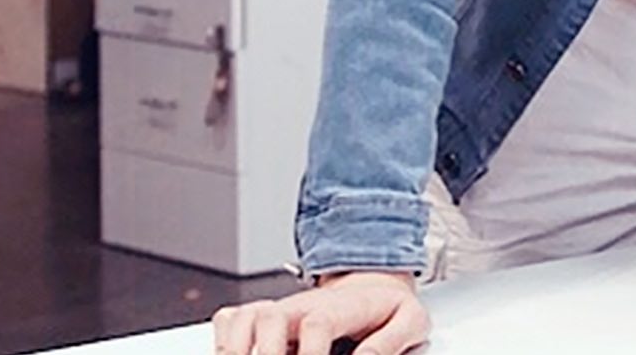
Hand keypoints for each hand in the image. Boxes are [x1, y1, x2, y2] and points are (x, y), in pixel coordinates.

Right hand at [210, 270, 426, 354]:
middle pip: (267, 317)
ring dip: (235, 346)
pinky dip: (224, 339)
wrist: (374, 288)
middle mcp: (302, 305)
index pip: (317, 324)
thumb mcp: (412, 321)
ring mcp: (280, 309)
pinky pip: (230, 319)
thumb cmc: (388, 309)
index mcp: (340, 307)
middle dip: (263, 351)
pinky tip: (234, 354)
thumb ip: (391, 341)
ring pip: (241, 317)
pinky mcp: (264, 318)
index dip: (311, 353)